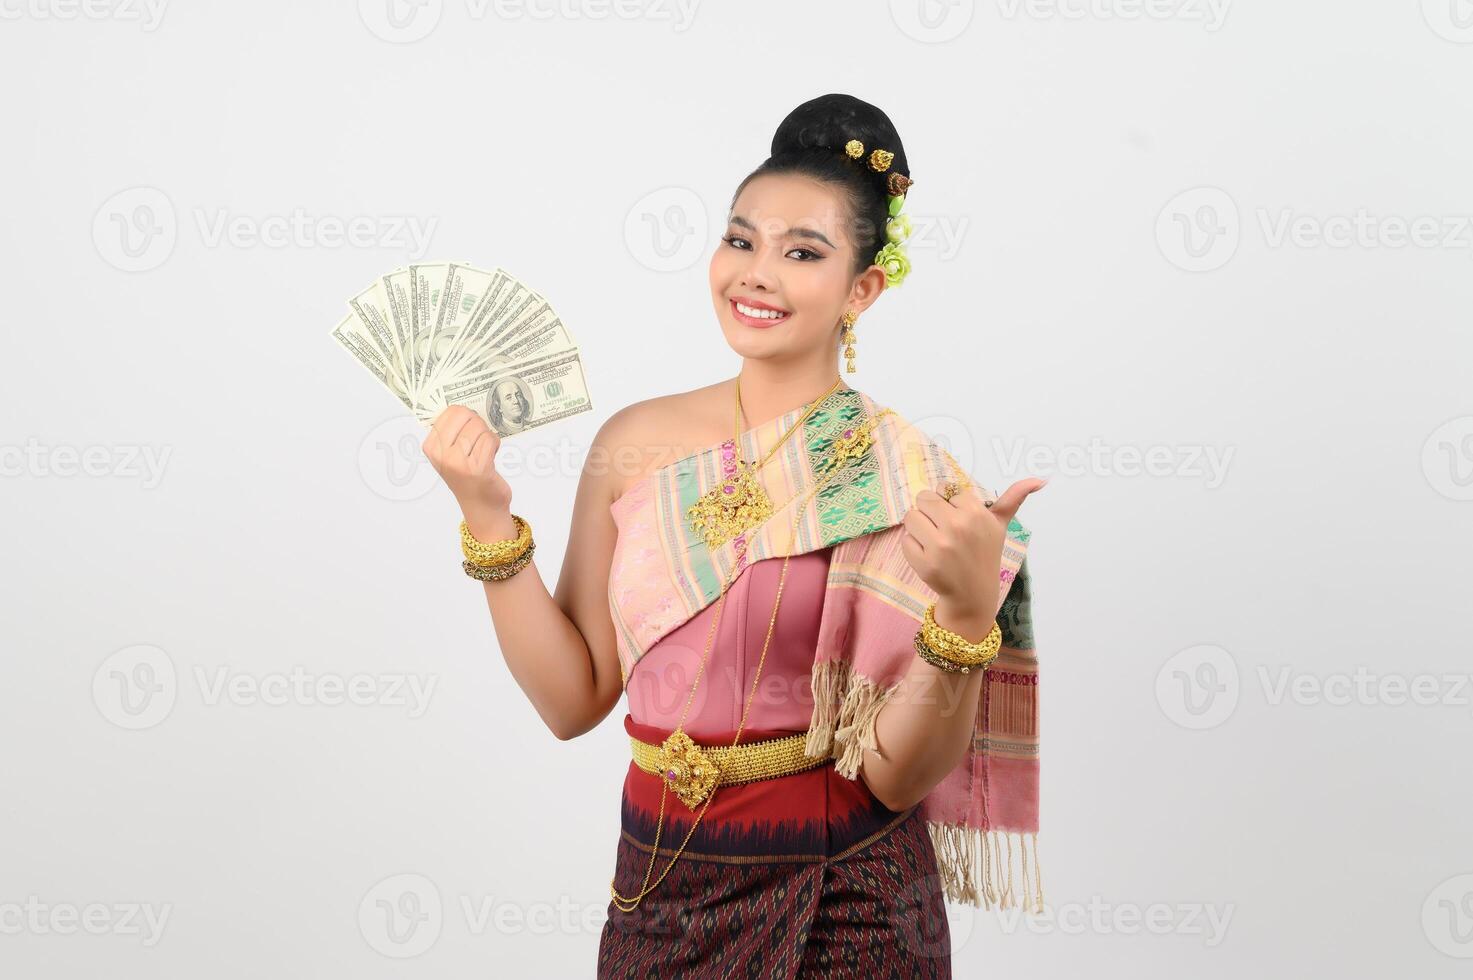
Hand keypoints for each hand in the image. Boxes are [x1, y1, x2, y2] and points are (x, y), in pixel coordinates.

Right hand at [421, 405, 512, 519]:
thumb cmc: (468, 475)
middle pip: (467, 416)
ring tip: (483, 452)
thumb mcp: (449, 453)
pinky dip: (495, 445)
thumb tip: (460, 407)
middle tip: (478, 441)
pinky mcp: (477, 468)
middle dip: (478, 425)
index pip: (451, 411)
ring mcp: (458, 462)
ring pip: (480, 428)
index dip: (466, 416)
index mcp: (431, 446)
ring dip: (488, 437)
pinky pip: (490, 440)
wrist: (481, 505)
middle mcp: (441, 454)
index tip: (468, 429)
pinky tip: (490, 457)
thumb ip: (451, 430)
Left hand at [899, 477, 1046, 633]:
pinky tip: (930, 556)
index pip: (945, 488)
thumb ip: (1014, 498)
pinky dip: (913, 547)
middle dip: (930, 512)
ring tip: (935, 541)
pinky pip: (905, 539)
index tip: (959, 520)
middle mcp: (958, 526)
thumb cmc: (985, 553)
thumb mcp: (1000, 525)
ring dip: (919, 528)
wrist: (974, 593)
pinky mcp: (924, 563)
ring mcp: (940, 546)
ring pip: (911, 516)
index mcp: (976, 512)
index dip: (949, 504)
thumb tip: (1041, 479)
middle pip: (924, 498)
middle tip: (943, 530)